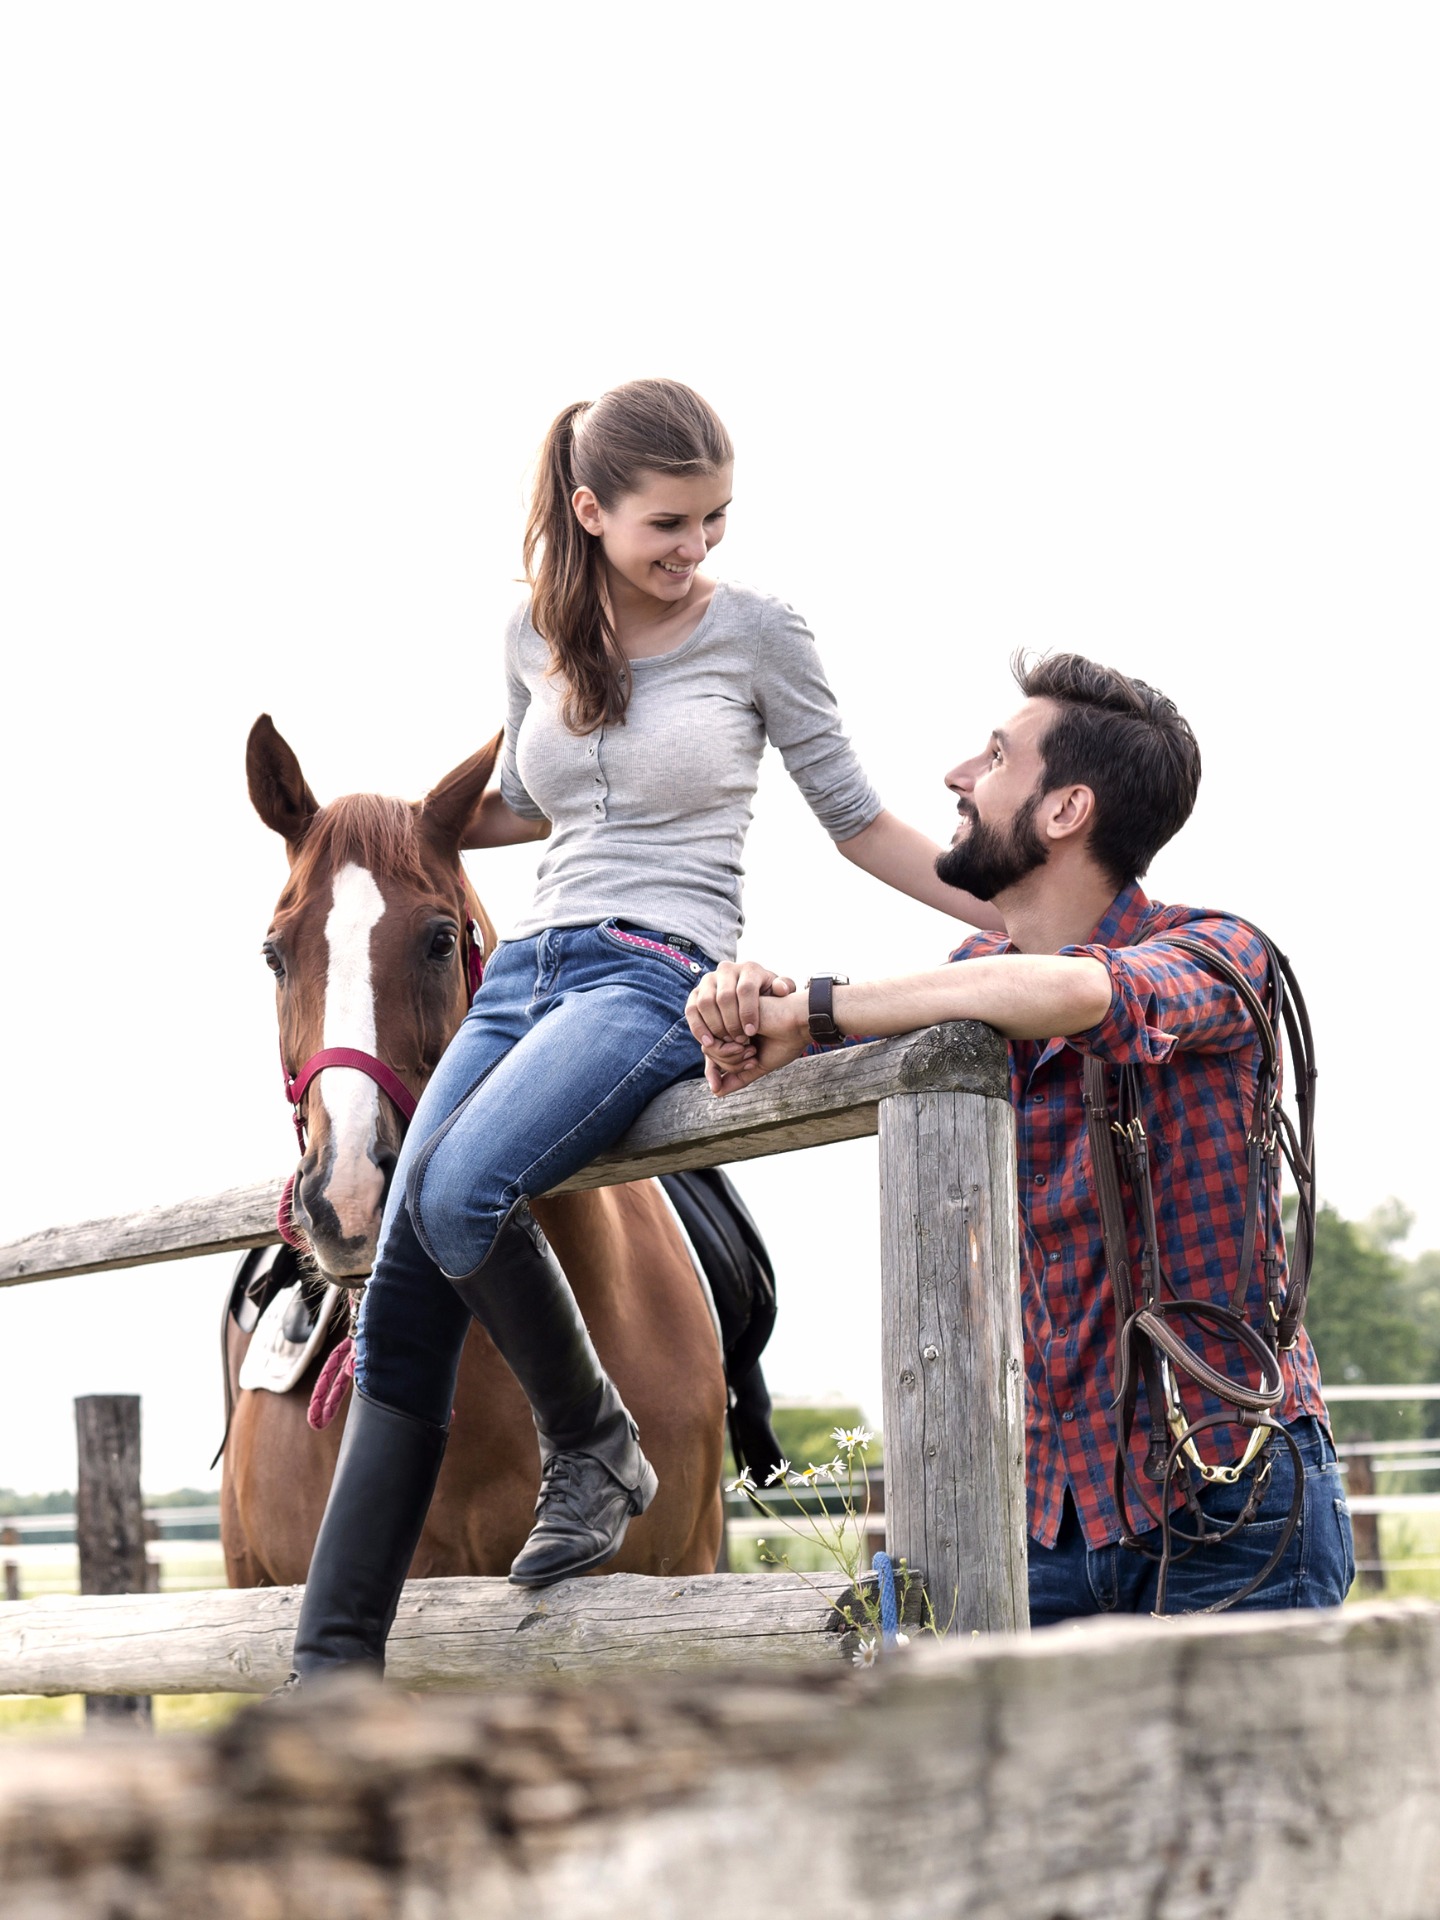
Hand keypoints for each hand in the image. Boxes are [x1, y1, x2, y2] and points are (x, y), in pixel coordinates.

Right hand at [686, 961, 796, 1047]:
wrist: (748, 997)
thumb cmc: (767, 998)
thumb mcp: (779, 993)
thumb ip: (785, 988)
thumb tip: (781, 989)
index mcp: (749, 969)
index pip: (745, 988)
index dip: (748, 1012)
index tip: (752, 1032)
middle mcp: (726, 970)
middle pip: (724, 997)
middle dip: (732, 1022)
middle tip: (740, 1041)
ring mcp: (708, 981)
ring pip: (705, 1002)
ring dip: (715, 1025)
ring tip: (726, 1042)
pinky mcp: (695, 993)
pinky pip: (691, 1009)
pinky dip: (698, 1027)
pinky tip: (708, 1043)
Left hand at [695, 985, 810, 1095]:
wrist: (798, 1023)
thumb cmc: (785, 1041)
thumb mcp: (759, 1065)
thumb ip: (738, 1077)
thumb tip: (716, 1092)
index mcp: (736, 1038)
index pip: (714, 1060)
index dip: (713, 1074)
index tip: (716, 1088)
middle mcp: (729, 1028)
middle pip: (711, 1056)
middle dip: (731, 1064)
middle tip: (752, 1057)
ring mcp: (727, 1020)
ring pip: (710, 1050)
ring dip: (732, 1057)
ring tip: (752, 1049)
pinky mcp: (726, 1013)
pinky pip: (713, 1041)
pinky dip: (728, 1049)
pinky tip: (747, 1041)